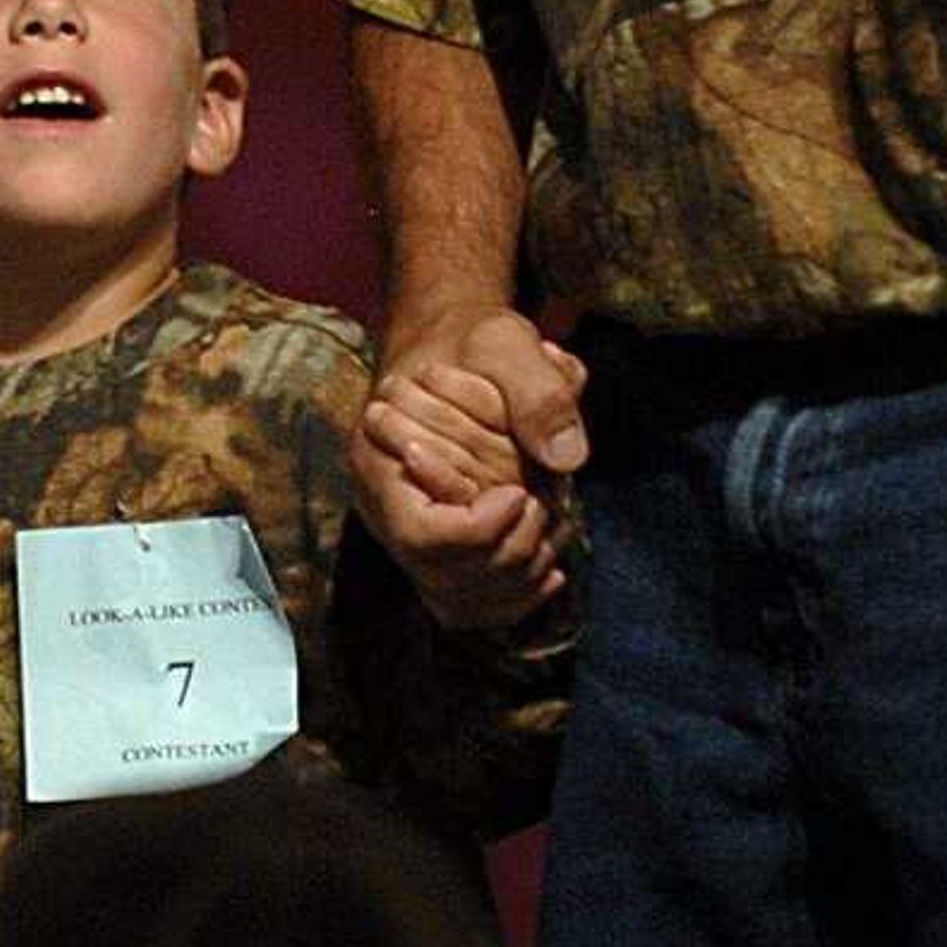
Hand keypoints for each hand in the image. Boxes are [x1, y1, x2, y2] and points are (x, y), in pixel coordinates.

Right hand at [357, 312, 586, 629]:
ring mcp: (406, 536)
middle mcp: (383, 507)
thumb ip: (537, 391)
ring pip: (456, 601)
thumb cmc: (472, 344)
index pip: (419, 535)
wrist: (453, 352)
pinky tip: (546, 567)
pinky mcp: (434, 551)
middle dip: (507, 553)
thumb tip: (568, 458)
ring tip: (547, 533)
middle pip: (443, 576)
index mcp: (379, 458)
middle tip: (539, 505)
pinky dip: (512, 599)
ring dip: (515, 581)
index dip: (475, 531)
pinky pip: (466, 605)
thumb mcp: (504, 341)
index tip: (518, 495)